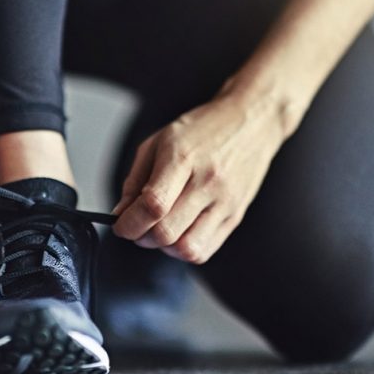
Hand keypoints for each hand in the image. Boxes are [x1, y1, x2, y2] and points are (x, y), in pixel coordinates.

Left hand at [111, 89, 286, 263]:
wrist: (251, 123)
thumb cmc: (203, 130)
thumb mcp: (159, 141)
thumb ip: (136, 180)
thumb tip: (121, 214)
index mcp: (183, 157)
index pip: (153, 204)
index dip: (130, 223)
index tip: (121, 226)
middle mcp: (208, 182)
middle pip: (167, 232)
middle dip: (142, 237)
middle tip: (137, 228)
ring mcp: (225, 202)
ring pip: (187, 249)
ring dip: (165, 247)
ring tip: (161, 230)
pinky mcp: (236, 216)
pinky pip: (205, 250)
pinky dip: (185, 249)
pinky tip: (180, 232)